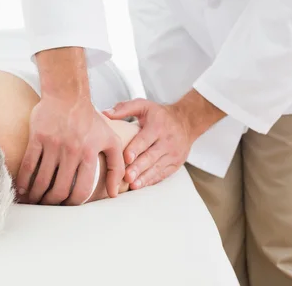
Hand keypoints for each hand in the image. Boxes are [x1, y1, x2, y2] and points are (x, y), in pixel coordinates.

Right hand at [17, 95, 123, 204]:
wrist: (67, 94)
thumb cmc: (90, 119)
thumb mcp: (111, 140)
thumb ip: (117, 166)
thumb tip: (114, 193)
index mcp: (89, 154)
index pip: (82, 189)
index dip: (73, 203)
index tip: (67, 206)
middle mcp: (71, 151)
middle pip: (60, 188)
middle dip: (53, 202)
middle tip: (48, 205)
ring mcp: (53, 144)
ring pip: (42, 179)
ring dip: (36, 195)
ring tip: (33, 201)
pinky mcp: (37, 138)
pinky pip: (28, 164)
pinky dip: (24, 180)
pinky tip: (22, 189)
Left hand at [105, 90, 224, 189]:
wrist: (186, 121)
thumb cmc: (159, 114)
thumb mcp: (143, 105)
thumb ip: (124, 108)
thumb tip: (105, 114)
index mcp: (158, 126)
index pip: (145, 139)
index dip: (136, 149)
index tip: (126, 157)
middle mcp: (167, 141)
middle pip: (151, 156)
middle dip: (139, 167)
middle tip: (127, 176)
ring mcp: (173, 154)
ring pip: (158, 167)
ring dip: (144, 177)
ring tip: (133, 185)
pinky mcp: (175, 163)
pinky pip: (163, 174)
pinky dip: (151, 180)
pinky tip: (140, 185)